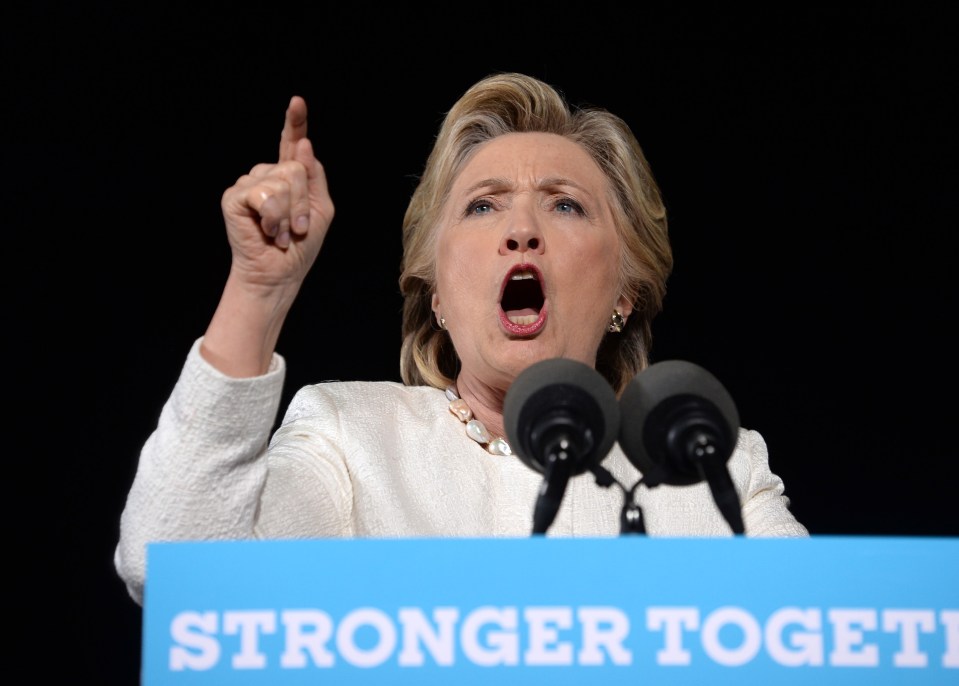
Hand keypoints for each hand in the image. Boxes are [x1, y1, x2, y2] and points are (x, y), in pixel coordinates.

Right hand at [220, 96, 333, 294]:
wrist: (280, 273)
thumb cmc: (300, 245)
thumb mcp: (321, 209)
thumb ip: (315, 176)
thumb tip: (303, 144)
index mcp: (288, 176)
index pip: (291, 144)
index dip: (294, 122)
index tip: (297, 102)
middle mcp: (267, 174)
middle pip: (296, 168)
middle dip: (303, 202)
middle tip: (298, 228)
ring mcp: (249, 183)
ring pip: (283, 180)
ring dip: (290, 214)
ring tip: (283, 233)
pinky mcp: (235, 196)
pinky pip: (265, 193)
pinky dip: (274, 217)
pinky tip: (269, 231)